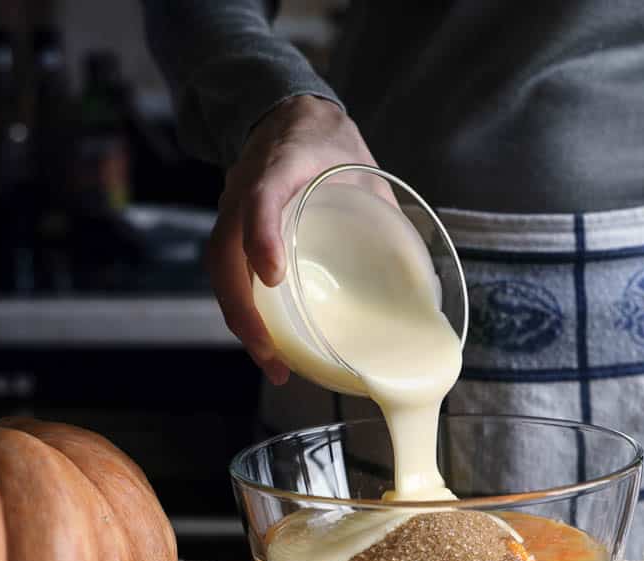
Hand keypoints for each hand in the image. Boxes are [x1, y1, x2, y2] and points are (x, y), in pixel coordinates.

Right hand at [208, 95, 377, 383]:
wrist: (287, 114)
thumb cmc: (329, 144)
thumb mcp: (365, 169)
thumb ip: (386, 213)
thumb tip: (421, 277)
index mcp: (282, 166)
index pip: (260, 199)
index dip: (261, 236)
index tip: (273, 277)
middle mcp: (246, 188)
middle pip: (225, 253)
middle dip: (245, 311)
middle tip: (274, 357)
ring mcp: (232, 208)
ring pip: (221, 271)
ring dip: (242, 321)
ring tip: (273, 363)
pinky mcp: (232, 227)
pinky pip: (228, 272)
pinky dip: (243, 309)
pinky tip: (268, 340)